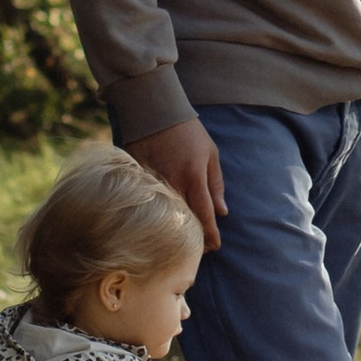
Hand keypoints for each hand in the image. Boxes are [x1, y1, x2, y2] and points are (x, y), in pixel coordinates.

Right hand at [131, 113, 224, 250]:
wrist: (155, 111)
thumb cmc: (188, 131)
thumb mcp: (210, 153)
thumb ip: (216, 184)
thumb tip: (222, 212)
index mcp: (194, 176)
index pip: (204, 214)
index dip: (210, 234)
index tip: (216, 246)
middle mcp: (173, 182)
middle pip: (184, 220)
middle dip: (195, 236)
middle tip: (203, 249)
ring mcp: (153, 182)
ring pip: (166, 215)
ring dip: (177, 229)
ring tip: (185, 241)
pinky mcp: (138, 180)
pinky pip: (149, 204)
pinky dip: (157, 215)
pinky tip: (162, 224)